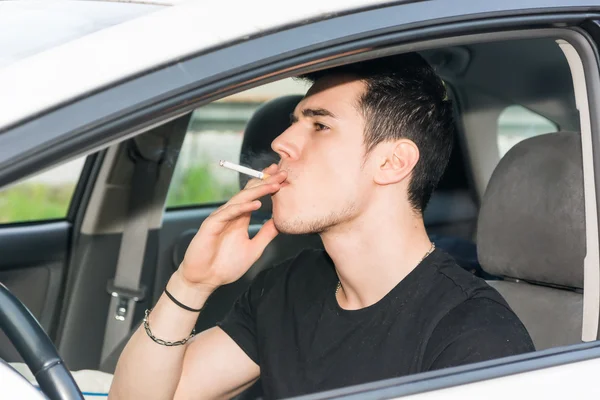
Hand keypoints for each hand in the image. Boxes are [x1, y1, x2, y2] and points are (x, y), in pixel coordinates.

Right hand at [179, 164, 284, 290]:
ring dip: (258, 191)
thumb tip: (280, 222)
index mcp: (240, 218)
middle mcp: (231, 215)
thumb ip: (265, 234)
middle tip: (281, 172)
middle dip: (265, 182)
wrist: (205, 280)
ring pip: (240, 199)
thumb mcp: (253, 249)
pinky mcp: (211, 225)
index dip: (267, 186)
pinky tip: (256, 204)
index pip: (255, 197)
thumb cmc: (225, 266)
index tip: (282, 177)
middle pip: (249, 193)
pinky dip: (242, 207)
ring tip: (273, 184)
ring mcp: (221, 218)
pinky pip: (228, 213)